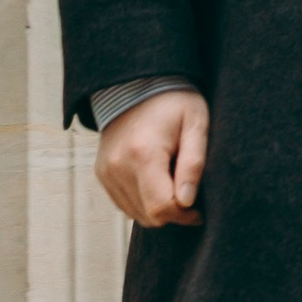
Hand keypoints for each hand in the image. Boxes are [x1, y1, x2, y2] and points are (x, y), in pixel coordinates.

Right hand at [97, 87, 207, 227]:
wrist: (137, 85)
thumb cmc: (174, 103)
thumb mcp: (195, 124)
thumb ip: (194, 163)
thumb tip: (187, 202)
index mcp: (143, 154)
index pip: (161, 208)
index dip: (185, 215)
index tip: (199, 208)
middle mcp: (117, 167)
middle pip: (149, 216)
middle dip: (173, 212)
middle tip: (188, 193)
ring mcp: (106, 172)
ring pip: (136, 214)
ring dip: (157, 208)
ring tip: (171, 181)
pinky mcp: (102, 174)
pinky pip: (125, 204)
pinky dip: (143, 201)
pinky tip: (155, 180)